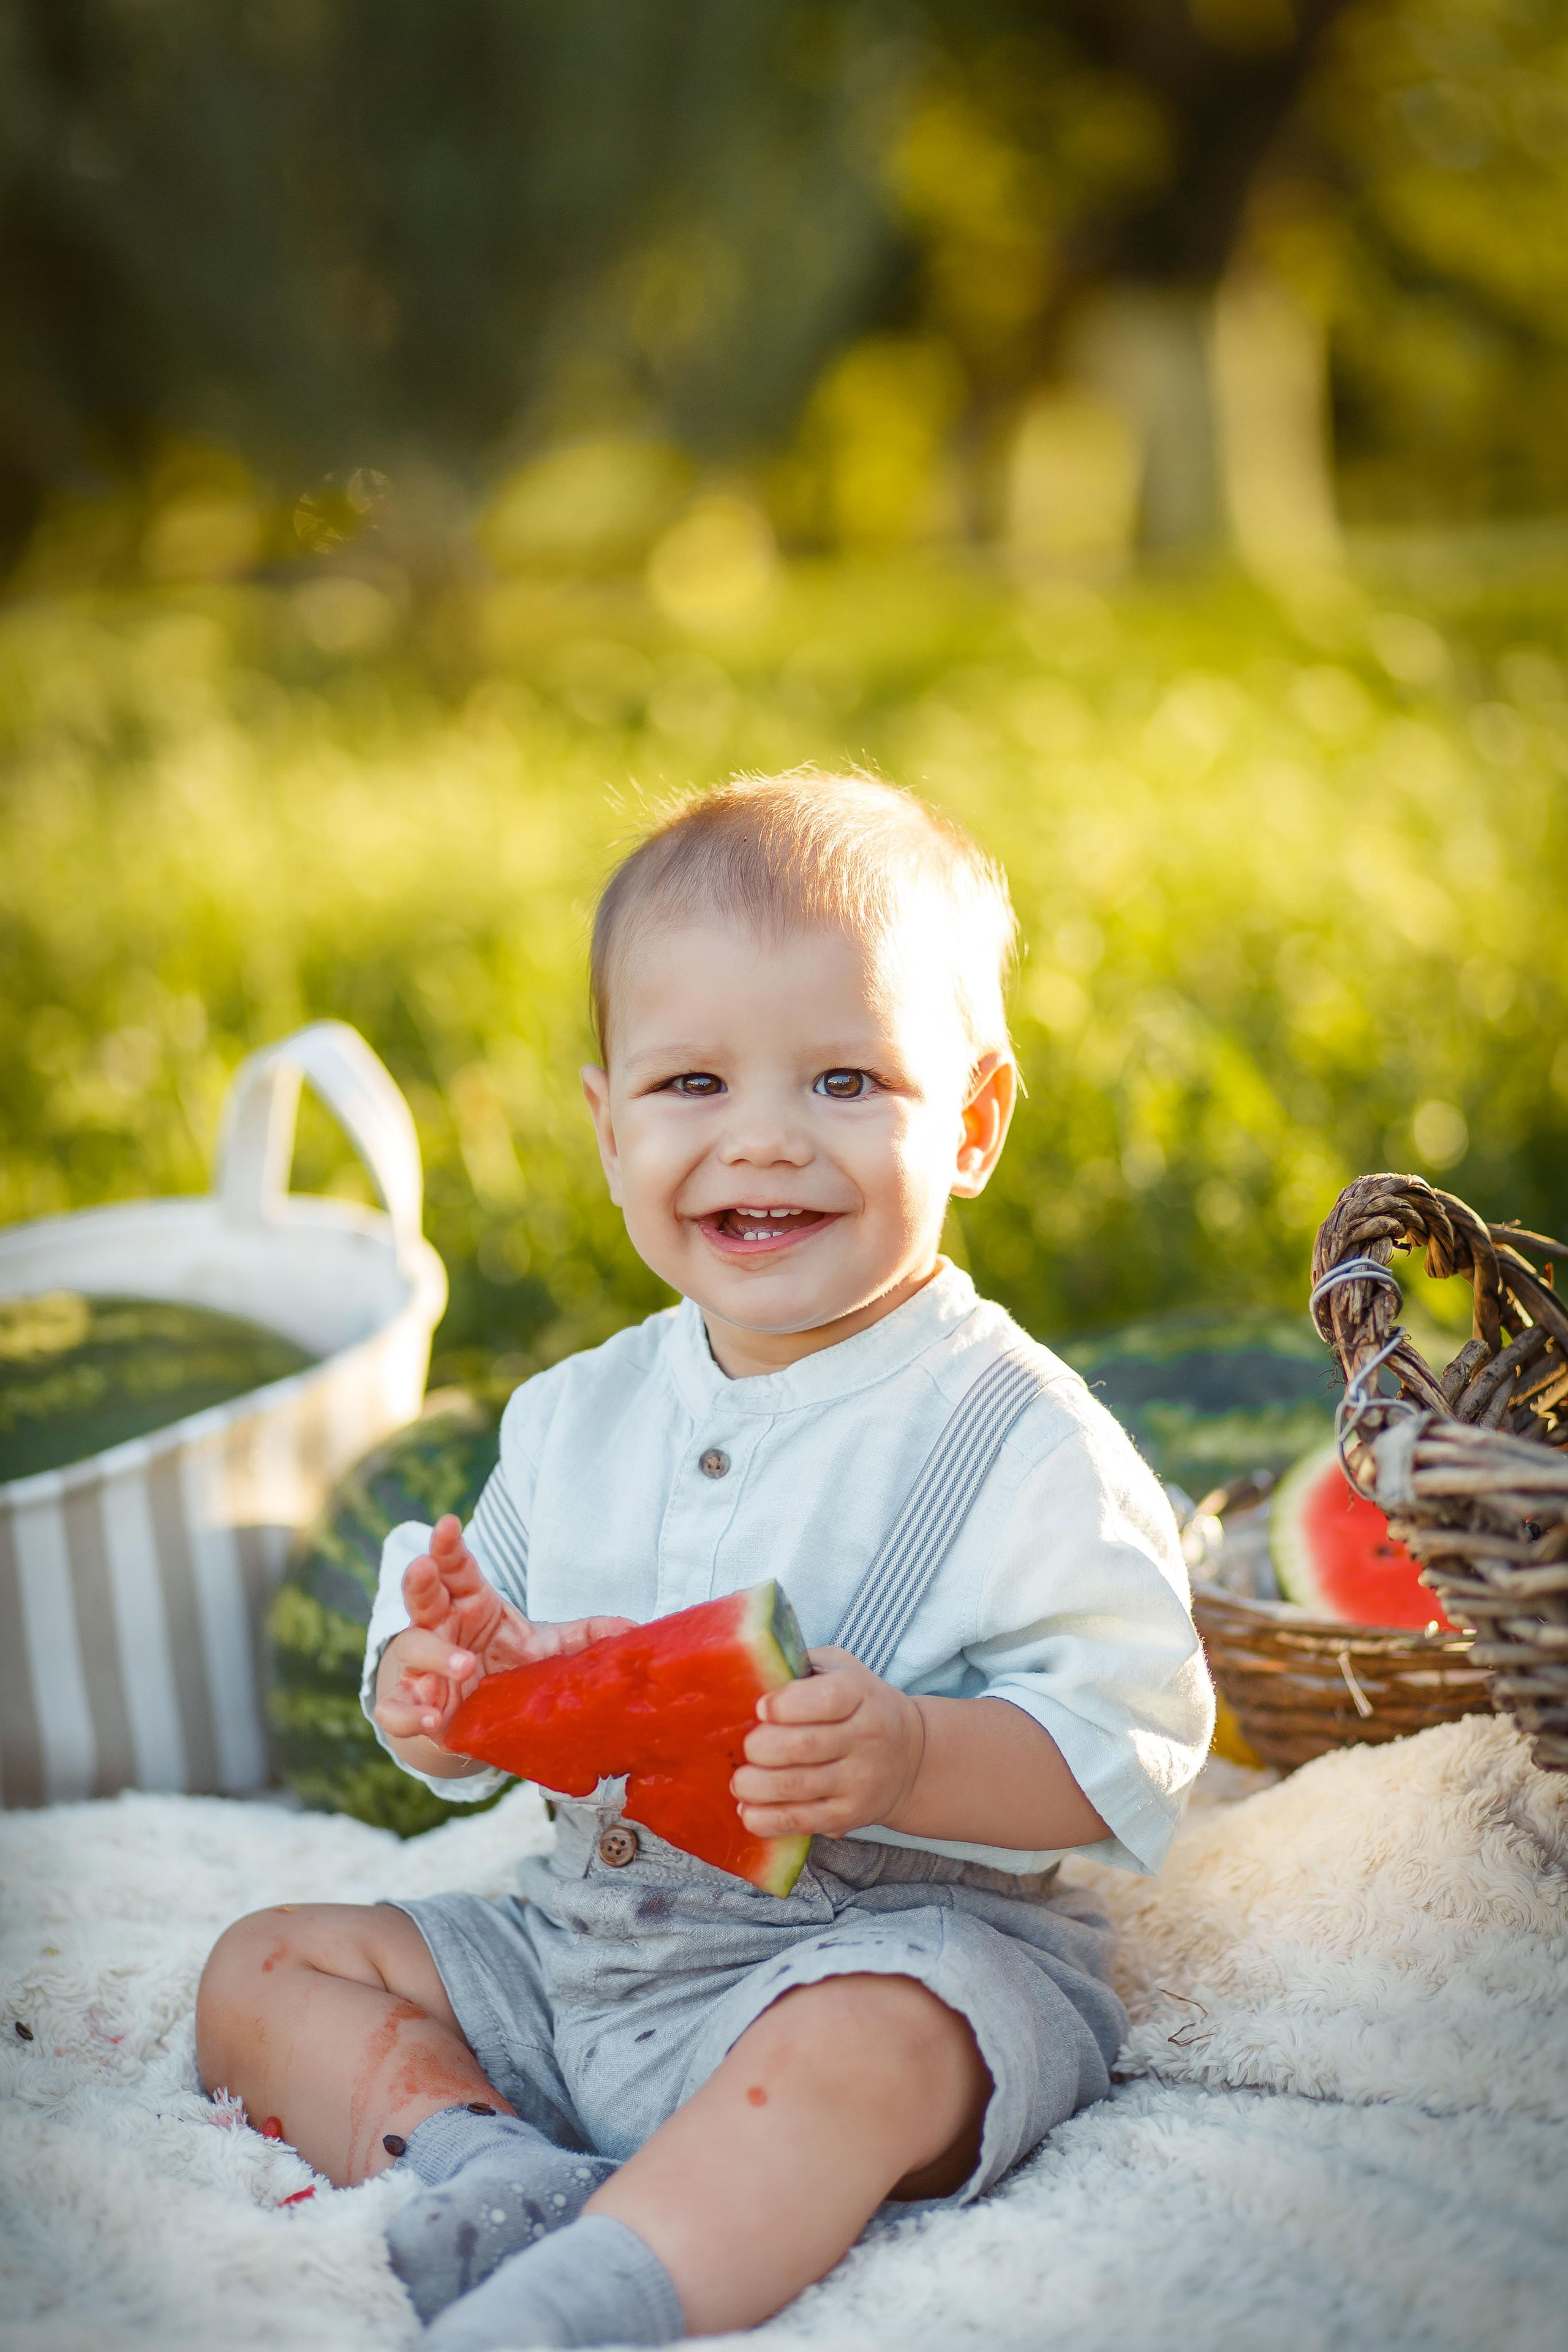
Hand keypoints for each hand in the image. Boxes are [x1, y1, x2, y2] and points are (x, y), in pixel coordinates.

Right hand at [374, 1514, 631, 1752]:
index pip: (457, 1567)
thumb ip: (585, 1637)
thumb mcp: (546, 1649)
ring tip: (466, 1666)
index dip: (449, 1546)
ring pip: (414, 1649)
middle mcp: (440, 1626)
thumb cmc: (504, 1667)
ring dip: (435, 1655)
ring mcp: (421, 1665)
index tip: (447, 1523)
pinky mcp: (413, 1703)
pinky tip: (430, 1719)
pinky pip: (397, 1707)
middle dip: (421, 1579)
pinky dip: (408, 1713)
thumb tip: (636, 1631)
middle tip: (424, 1568)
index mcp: (472, 1602)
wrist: (475, 1714)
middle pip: (423, 1595)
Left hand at [731, 1646, 926, 1841]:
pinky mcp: (849, 1815)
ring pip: (798, 1786)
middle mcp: (865, 1738)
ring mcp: (859, 1781)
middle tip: (745, 1747)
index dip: (788, 1704)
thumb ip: (803, 1664)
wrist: (910, 1759)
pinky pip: (803, 1821)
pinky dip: (768, 1820)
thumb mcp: (843, 1669)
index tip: (761, 1708)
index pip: (828, 1699)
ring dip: (756, 1786)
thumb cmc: (861, 1705)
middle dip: (762, 1748)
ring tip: (738, 1781)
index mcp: (861, 1694)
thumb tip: (751, 1668)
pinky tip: (747, 1811)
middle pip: (805, 1745)